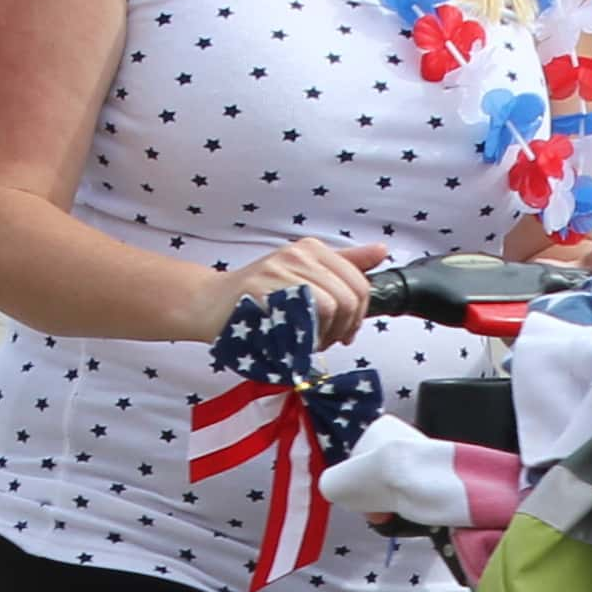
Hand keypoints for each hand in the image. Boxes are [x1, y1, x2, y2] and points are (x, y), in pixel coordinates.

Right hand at [212, 235, 376, 346]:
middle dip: (345, 328)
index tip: (345, 332)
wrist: (209, 303)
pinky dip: (305, 337)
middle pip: (349, 298)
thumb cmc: (258, 296)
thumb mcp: (304, 274)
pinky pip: (303, 315)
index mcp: (312, 249)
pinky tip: (294, 342)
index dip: (359, 316)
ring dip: (324, 335)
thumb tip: (382, 251)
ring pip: (331, 307)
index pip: (359, 283)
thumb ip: (344, 265)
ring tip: (307, 342)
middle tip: (327, 342)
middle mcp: (299, 254)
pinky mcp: (264, 289)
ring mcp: (280, 270)